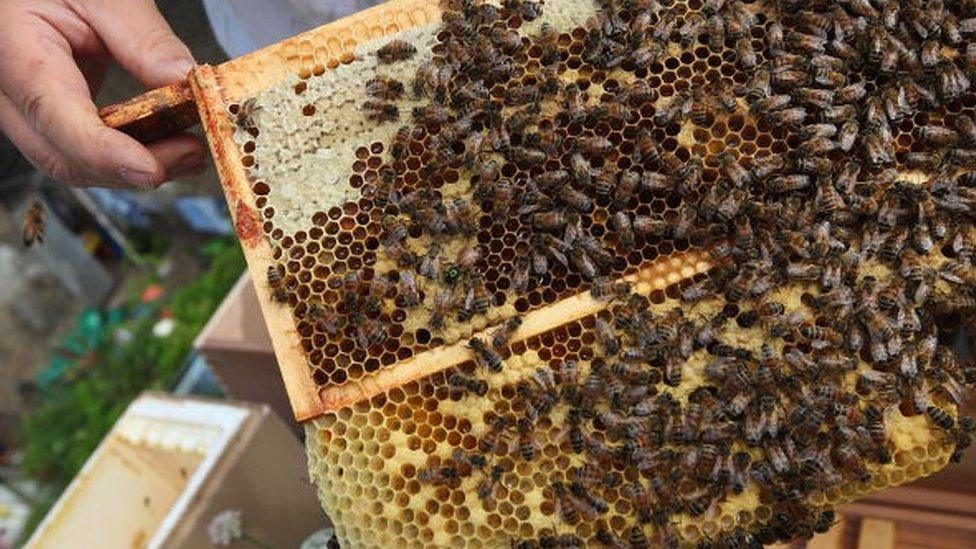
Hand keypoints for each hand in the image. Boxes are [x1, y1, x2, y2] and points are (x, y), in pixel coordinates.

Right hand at [0, 0, 207, 187]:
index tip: (151, 168)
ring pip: (74, 162)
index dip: (104, 152)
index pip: (54, 115)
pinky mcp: (50, 116)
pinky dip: (127, 156)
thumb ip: (144, 37)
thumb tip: (184, 82)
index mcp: (14, 49)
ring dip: (135, 169)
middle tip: (192, 154)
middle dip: (131, 168)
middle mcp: (10, 91)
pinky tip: (169, 149)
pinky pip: (83, 151)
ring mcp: (26, 109)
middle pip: (63, 156)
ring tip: (189, 154)